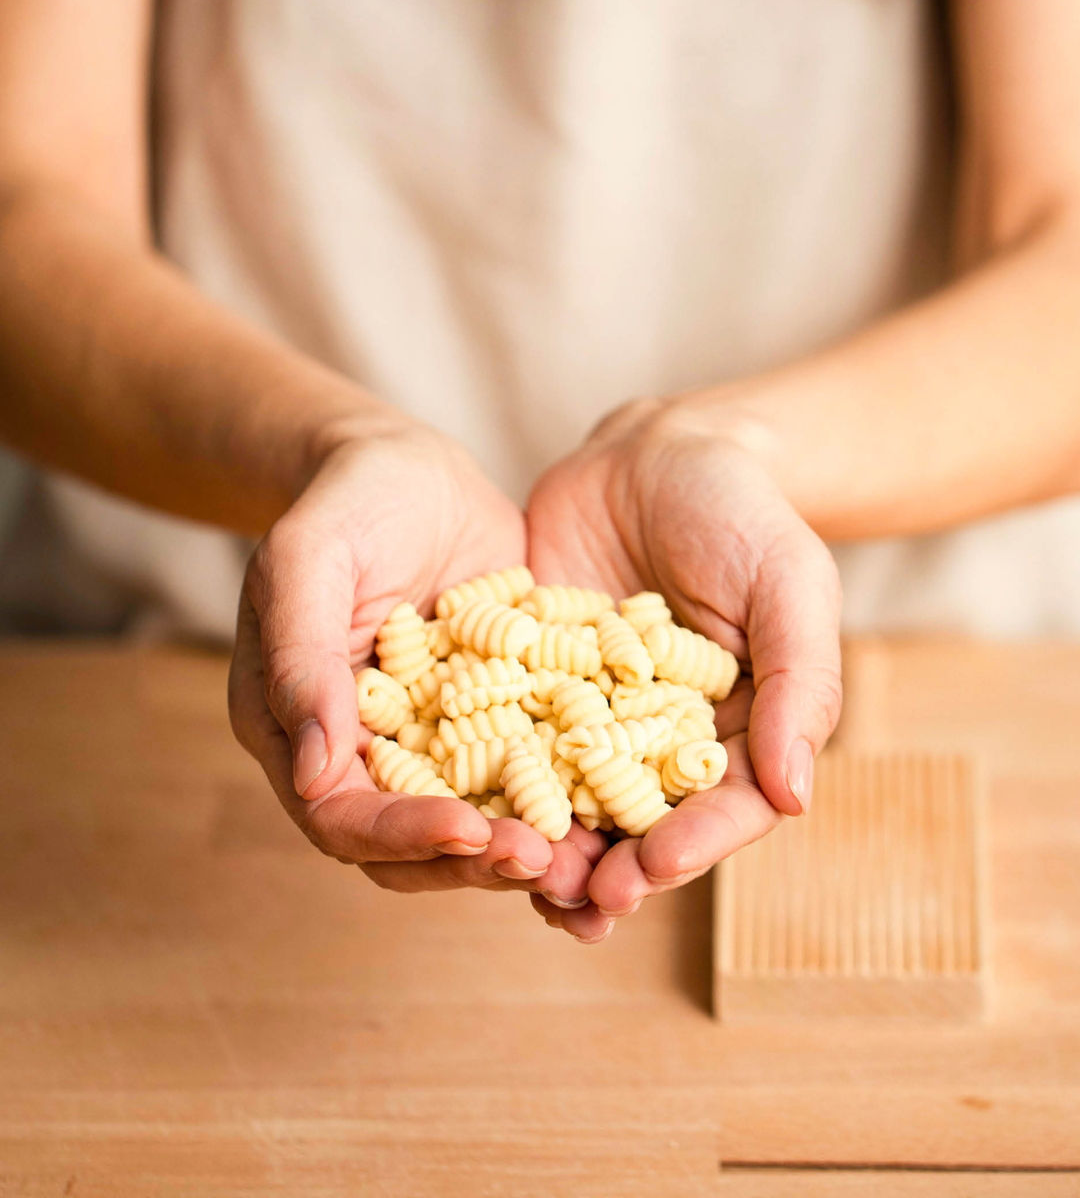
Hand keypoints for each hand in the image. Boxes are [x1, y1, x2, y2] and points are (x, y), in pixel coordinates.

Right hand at [228, 419, 605, 906]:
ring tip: (589, 859)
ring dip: (525, 850)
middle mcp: (361, 755)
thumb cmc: (347, 501)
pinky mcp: (492, 723)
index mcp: (296, 731)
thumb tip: (313, 773)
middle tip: (546, 862)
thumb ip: (303, 657)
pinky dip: (564, 803)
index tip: (471, 832)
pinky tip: (618, 811)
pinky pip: (524, 779)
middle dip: (476, 861)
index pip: (340, 815)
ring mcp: (430, 745)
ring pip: (472, 826)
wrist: (410, 466)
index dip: (403, 834)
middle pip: (409, 846)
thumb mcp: (310, 559)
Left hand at [524, 399, 842, 938]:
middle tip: (576, 900)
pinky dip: (485, 780)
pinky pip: (505, 743)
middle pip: (642, 826)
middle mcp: (661, 744)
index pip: (723, 808)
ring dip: (546, 848)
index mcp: (737, 733)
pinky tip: (457, 804)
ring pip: (569, 803)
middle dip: (611, 870)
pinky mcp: (527, 688)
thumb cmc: (742, 511)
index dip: (692, 846)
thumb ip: (797, 683)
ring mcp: (589, 721)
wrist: (652, 451)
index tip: (655, 868)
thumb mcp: (788, 581)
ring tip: (515, 875)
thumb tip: (796, 798)